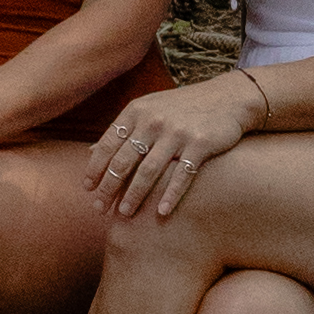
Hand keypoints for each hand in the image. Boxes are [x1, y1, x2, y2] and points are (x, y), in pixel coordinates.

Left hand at [87, 71, 266, 220]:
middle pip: (124, 160)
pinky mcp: (200, 144)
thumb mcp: (148, 110)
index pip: (108, 143)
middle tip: (99, 208)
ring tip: (124, 215)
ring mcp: (177, 132)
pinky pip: (182, 175)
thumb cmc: (181, 108)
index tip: (87, 189)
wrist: (225, 98)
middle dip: (109, 187)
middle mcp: (153, 120)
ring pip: (149, 171)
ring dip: (134, 195)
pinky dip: (170, 195)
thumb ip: (122, 130)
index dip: (95, 168)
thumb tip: (90, 151)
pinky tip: (161, 212)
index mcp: (136, 111)